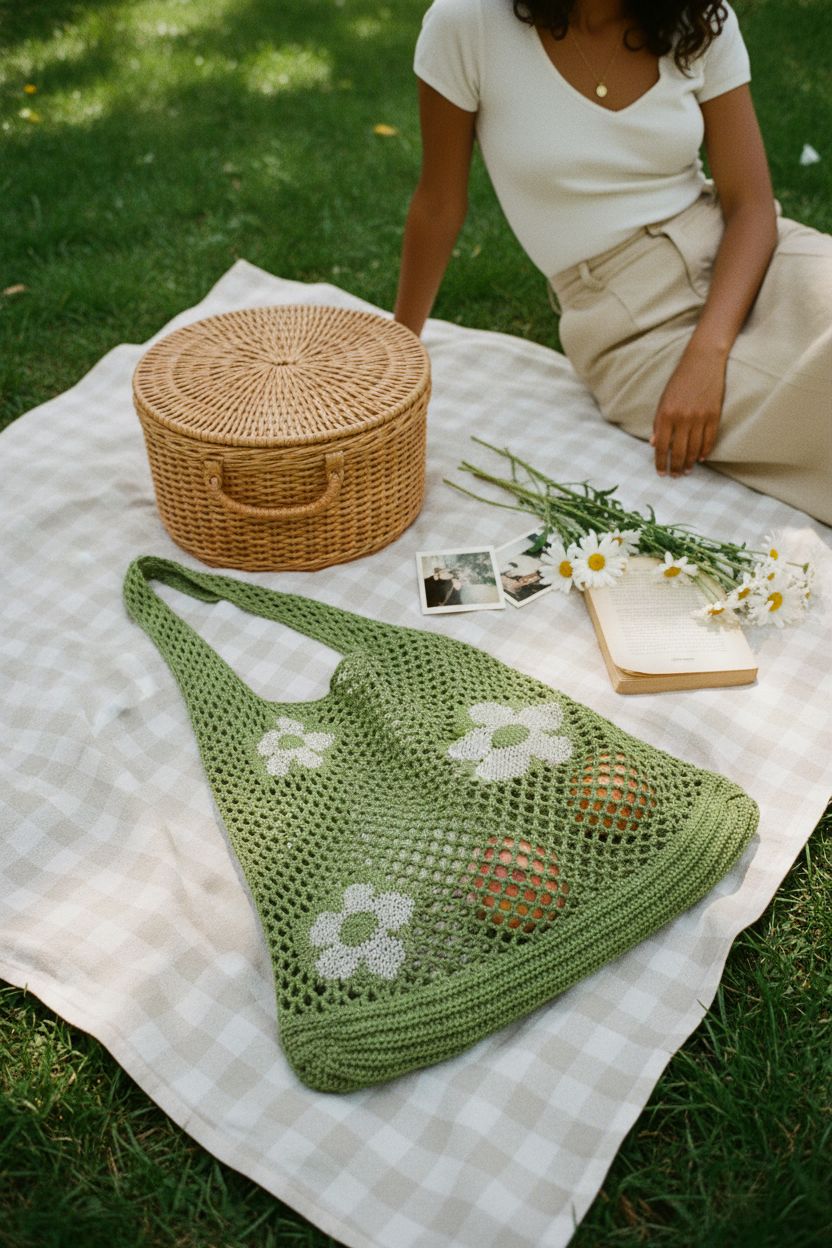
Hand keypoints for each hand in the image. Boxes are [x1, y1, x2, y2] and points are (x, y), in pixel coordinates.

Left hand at [650, 344, 726, 476]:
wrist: (702, 362)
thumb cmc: (679, 381)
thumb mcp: (663, 400)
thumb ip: (659, 423)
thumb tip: (654, 444)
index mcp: (666, 414)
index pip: (661, 446)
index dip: (660, 462)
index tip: (661, 473)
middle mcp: (682, 418)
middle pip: (678, 451)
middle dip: (675, 467)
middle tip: (675, 476)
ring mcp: (699, 418)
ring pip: (694, 449)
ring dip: (689, 462)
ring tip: (687, 470)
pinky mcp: (714, 415)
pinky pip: (709, 440)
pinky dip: (704, 451)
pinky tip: (700, 458)